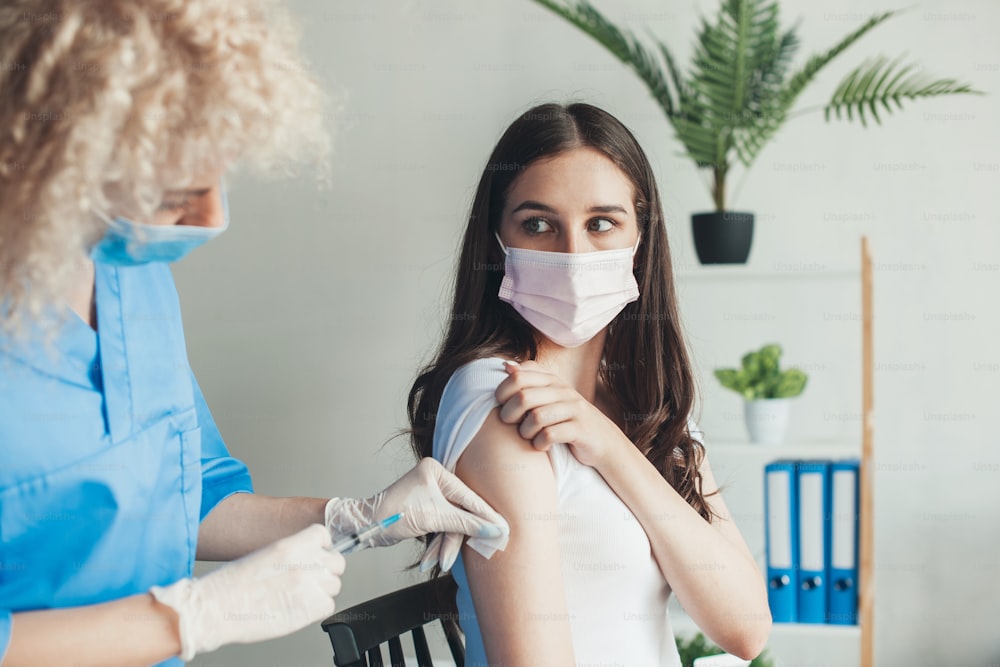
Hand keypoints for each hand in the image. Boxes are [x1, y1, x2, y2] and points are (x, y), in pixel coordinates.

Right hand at [149, 524, 343, 659]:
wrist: (214, 609)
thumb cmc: (230, 584)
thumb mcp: (263, 555)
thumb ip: (291, 554)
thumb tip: (305, 559)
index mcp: (293, 545)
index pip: (324, 536)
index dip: (320, 547)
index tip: (315, 555)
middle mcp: (306, 563)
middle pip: (337, 562)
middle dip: (325, 570)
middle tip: (308, 579)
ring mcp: (311, 585)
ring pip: (334, 585)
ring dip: (321, 591)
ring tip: (298, 596)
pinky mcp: (312, 609)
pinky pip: (328, 605)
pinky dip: (316, 609)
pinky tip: (297, 608)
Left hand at [324, 458, 508, 571]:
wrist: (365, 526)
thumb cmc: (393, 514)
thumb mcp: (433, 519)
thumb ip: (466, 523)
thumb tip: (495, 529)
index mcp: (437, 470)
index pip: (468, 496)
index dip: (485, 515)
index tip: (503, 529)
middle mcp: (435, 478)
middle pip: (460, 512)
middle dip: (454, 538)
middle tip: (467, 554)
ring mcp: (431, 493)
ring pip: (451, 523)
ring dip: (443, 545)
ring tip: (437, 563)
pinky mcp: (427, 508)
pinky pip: (441, 526)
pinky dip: (436, 543)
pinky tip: (429, 559)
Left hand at [494, 360, 625, 468]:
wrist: (604, 441)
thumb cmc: (568, 419)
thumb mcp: (551, 396)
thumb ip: (530, 380)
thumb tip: (507, 366)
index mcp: (552, 380)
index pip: (518, 376)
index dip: (502, 392)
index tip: (502, 405)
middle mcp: (563, 391)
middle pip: (523, 397)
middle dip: (509, 414)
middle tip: (511, 424)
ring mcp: (574, 409)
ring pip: (536, 417)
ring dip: (525, 431)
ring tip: (528, 436)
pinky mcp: (580, 429)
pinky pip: (550, 435)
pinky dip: (540, 443)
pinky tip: (541, 445)